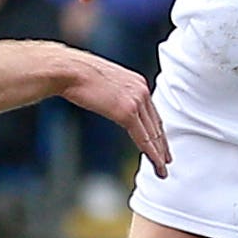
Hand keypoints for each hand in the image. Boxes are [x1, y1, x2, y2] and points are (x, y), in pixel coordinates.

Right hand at [61, 52, 170, 172]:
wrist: (70, 69)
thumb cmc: (78, 73)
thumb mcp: (105, 82)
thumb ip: (115, 94)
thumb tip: (112, 104)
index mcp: (137, 82)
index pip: (152, 112)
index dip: (157, 130)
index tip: (161, 143)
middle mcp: (142, 90)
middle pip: (156, 124)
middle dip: (162, 144)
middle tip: (166, 159)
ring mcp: (136, 101)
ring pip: (153, 133)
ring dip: (159, 153)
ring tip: (162, 167)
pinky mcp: (127, 112)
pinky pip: (143, 137)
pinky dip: (151, 153)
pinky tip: (155, 163)